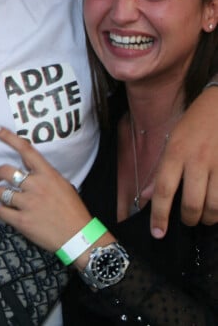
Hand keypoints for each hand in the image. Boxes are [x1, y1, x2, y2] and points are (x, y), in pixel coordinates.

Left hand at [0, 126, 92, 252]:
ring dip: (2, 195)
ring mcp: (28, 203)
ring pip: (1, 192)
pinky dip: (2, 211)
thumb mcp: (62, 184)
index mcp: (47, 174)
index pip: (25, 149)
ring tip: (9, 200)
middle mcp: (36, 185)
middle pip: (5, 171)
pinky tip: (9, 213)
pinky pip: (1, 211)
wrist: (80, 237)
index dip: (7, 137)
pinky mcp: (23, 221)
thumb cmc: (72, 210)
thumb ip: (44, 176)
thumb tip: (27, 170)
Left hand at [151, 87, 217, 237]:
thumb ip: (161, 171)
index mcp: (176, 153)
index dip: (159, 216)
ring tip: (204, 217)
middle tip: (187, 221)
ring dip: (209, 218)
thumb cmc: (193, 125)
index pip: (164, 190)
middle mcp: (197, 160)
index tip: (157, 233)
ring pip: (215, 206)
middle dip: (189, 220)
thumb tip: (146, 197)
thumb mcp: (171, 142)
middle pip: (192, 204)